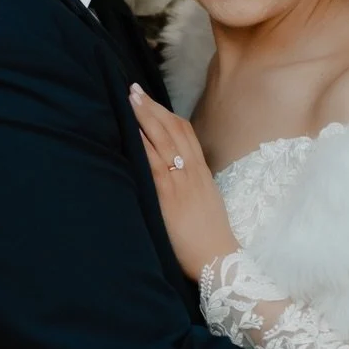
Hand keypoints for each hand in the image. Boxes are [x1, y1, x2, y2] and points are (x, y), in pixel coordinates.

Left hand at [129, 85, 237, 283]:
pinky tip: (131, 131)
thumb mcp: (205, 201)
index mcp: (201, 172)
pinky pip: (155, 164)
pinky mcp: (170, 196)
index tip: (151, 100)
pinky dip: (143, 144)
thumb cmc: (209, 236)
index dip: (167, 113)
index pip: (185, 133)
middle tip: (134, 89)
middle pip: (173, 129)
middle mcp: (192, 171)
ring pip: (164, 139)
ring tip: (129, 99)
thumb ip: (190, 184)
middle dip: (152, 107)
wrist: (218, 259)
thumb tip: (173, 172)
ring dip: (145, 116)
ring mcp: (181, 182)